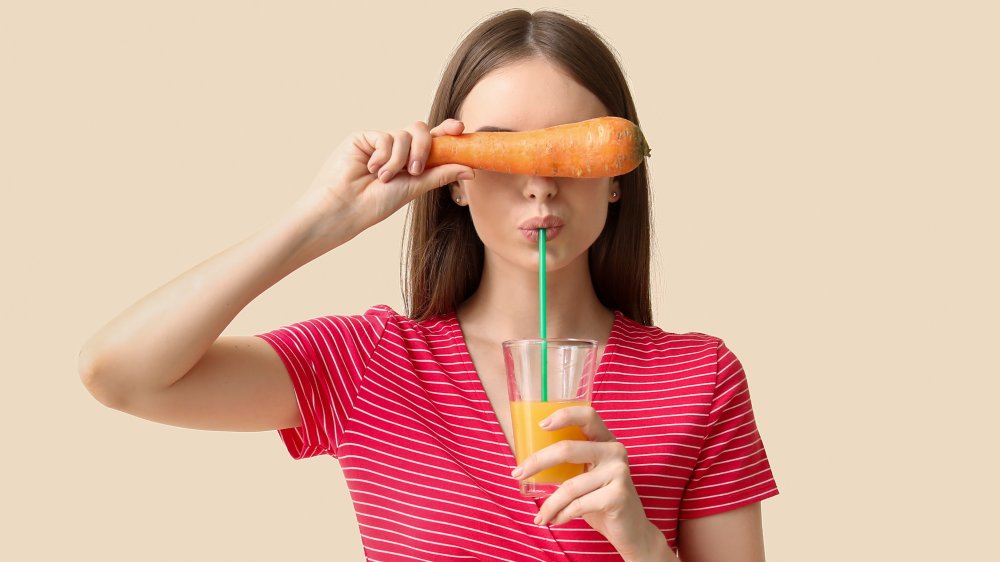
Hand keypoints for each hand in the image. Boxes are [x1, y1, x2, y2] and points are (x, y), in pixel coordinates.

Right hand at [294, 119, 474, 243]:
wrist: (346, 208)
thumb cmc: (376, 203)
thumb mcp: (415, 187)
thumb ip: (441, 174)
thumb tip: (471, 168)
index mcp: (411, 161)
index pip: (433, 141)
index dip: (447, 132)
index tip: (460, 129)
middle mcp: (397, 150)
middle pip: (421, 131)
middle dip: (424, 148)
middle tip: (416, 170)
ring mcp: (380, 143)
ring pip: (404, 135)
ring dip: (398, 160)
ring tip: (384, 178)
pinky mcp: (364, 138)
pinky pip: (386, 136)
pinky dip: (383, 155)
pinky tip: (371, 169)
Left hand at [511, 406, 669, 559]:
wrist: (631, 531)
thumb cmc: (601, 500)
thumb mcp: (586, 476)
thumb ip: (569, 464)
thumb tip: (527, 462)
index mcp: (606, 440)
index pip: (587, 415)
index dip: (564, 415)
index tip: (541, 425)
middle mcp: (615, 451)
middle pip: (567, 449)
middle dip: (537, 462)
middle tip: (517, 474)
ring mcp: (619, 472)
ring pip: (570, 486)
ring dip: (549, 504)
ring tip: (541, 517)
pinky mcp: (618, 495)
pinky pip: (578, 504)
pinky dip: (562, 515)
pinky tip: (557, 521)